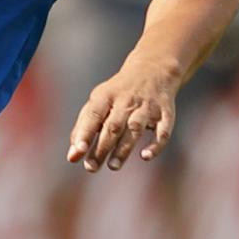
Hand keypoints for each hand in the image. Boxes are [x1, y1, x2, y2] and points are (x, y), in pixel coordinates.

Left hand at [66, 57, 179, 171]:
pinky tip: (145, 156)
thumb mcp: (98, 102)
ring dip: (124, 149)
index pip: (93, 116)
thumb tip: (73, 155)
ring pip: (135, 129)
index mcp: (105, 97)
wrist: (153, 70)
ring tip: (113, 166)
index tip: (77, 152)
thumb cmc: (118, 93)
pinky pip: (163, 130)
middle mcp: (126, 100)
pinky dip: (155, 144)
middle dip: (101, 148)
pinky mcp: (165, 113)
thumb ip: (84, 127)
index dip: (84, 134)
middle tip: (91, 168)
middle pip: (112, 127)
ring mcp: (147, 107)